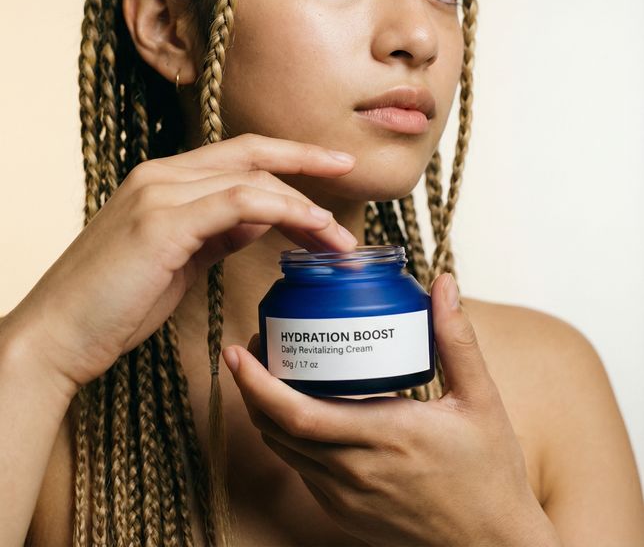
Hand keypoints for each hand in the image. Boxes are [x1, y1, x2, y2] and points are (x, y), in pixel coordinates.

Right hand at [5, 134, 357, 397]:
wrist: (57, 336)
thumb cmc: (114, 303)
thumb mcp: (177, 260)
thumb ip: (215, 233)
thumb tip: (259, 220)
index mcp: (162, 179)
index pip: (239, 154)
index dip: (288, 156)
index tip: (330, 168)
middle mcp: (161, 174)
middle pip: (252, 153)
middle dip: (307, 162)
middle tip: (347, 179)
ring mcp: (159, 193)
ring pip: (252, 177)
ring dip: (304, 203)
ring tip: (337, 236)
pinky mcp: (162, 222)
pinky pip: (240, 203)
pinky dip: (282, 211)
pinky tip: (309, 230)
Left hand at [223, 273, 558, 546]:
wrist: (493, 544)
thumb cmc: (489, 473)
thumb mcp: (480, 400)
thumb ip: (456, 339)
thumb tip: (442, 283)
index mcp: (385, 435)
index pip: (298, 413)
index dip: (258, 383)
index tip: (238, 350)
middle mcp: (355, 471)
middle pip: (277, 429)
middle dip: (250, 388)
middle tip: (248, 349)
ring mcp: (345, 497)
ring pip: (283, 451)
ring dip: (264, 412)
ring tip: (265, 372)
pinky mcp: (344, 512)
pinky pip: (300, 469)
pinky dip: (287, 437)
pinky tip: (296, 410)